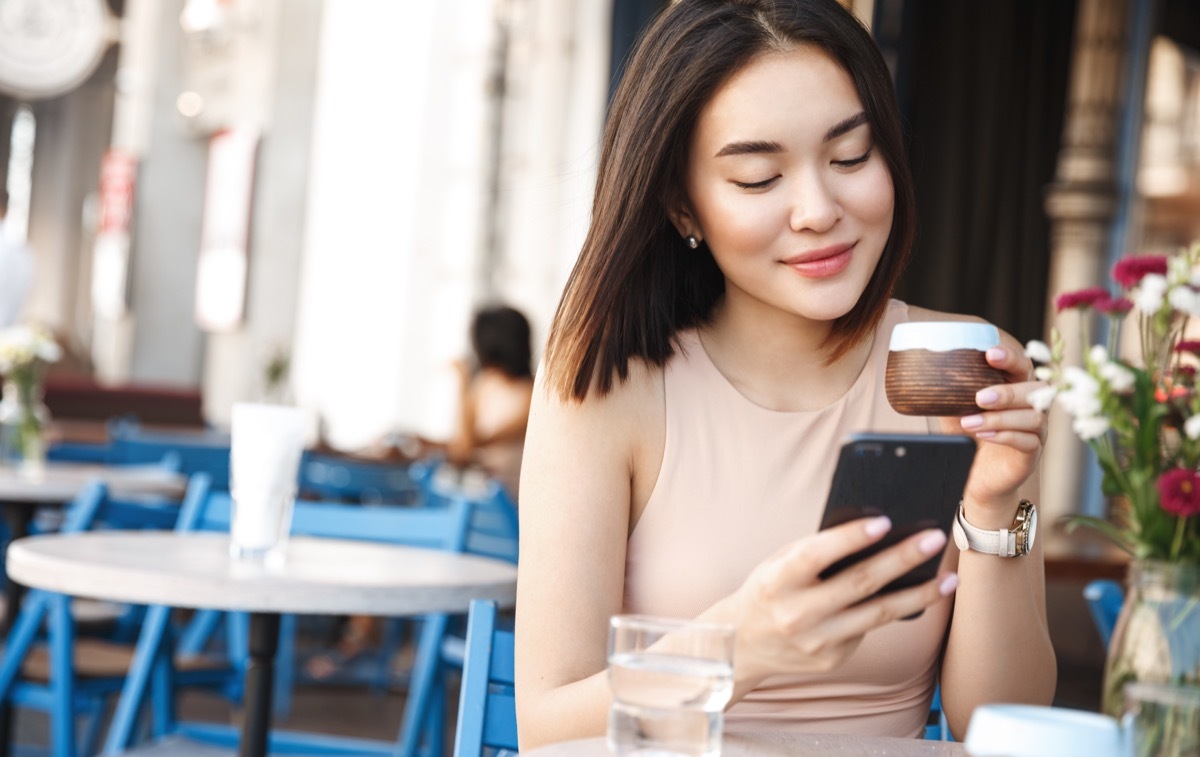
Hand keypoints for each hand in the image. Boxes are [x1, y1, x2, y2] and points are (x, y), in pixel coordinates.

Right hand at [727, 517, 957, 685]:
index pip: (815, 555)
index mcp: (775, 582)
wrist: (743, 645)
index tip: (884, 522)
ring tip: (948, 579)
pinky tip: (917, 597)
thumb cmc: (768, 591)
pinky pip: (868, 629)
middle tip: (933, 538)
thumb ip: (814, 552)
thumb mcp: (777, 565)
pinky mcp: (832, 659)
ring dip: (918, 595)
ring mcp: (816, 641)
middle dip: (900, 559)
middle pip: (858, 583)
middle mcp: (795, 614)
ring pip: (877, 614)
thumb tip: (872, 535)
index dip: (850, 538)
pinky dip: (893, 610)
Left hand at [941, 344, 1046, 509]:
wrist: (973, 474)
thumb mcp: (956, 408)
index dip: (1011, 358)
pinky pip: (1029, 442)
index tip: (990, 353)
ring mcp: (1036, 431)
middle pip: (1037, 391)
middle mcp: (1032, 407)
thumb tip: (926, 367)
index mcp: (1016, 388)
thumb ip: (952, 389)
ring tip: (969, 422)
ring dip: (999, 417)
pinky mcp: (1032, 454)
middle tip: (978, 397)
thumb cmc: (968, 435)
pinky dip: (1005, 435)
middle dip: (1008, 392)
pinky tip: (984, 435)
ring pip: (1033, 417)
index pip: (1023, 366)